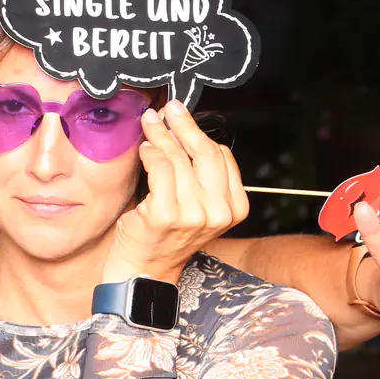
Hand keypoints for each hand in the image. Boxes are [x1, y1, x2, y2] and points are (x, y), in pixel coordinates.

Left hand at [104, 101, 249, 284]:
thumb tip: (186, 129)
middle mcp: (219, 212)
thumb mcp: (197, 205)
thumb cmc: (165, 234)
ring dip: (161, 135)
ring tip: (150, 125)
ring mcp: (193, 215)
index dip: (200, 132)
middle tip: (167, 109)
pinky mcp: (166, 215)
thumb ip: (200, 175)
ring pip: (179, 158)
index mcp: (235, 209)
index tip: (182, 118)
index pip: (222, 157)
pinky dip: (150, 153)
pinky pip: (160, 169)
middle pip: (205, 152)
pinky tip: (143, 149)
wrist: (143, 269)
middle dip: (183, 124)